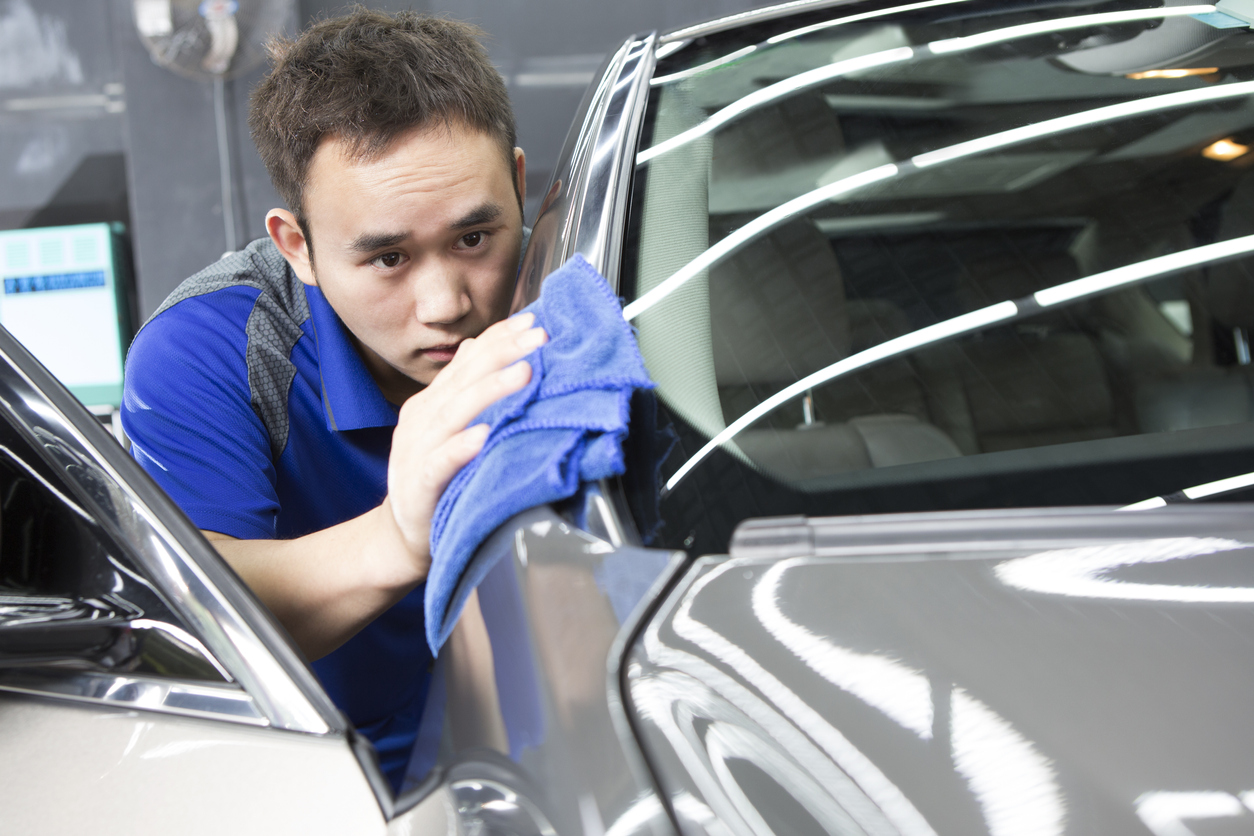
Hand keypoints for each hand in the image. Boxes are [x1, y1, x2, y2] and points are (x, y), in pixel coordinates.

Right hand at [384, 313, 547, 568]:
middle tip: (538, 337)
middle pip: (465, 378)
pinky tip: (482, 437)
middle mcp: (423, 418)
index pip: (469, 360)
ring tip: (522, 375)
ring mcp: (418, 450)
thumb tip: (478, 345)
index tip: (533, 321)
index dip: (500, 337)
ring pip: (454, 412)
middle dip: (504, 353)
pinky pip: (440, 464)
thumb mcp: (449, 428)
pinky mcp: (419, 485)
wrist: (403, 533)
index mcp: (433, 401)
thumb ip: (464, 389)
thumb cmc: (436, 478)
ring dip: (490, 391)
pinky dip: (460, 448)